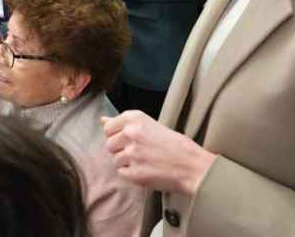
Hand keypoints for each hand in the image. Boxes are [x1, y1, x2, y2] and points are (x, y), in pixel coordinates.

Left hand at [103, 111, 217, 195]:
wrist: (192, 166)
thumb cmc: (176, 145)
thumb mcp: (151, 125)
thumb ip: (124, 123)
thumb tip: (102, 120)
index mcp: (134, 118)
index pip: (108, 127)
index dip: (116, 135)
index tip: (129, 140)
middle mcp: (130, 133)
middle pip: (109, 144)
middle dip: (120, 150)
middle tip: (139, 153)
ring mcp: (131, 154)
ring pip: (115, 160)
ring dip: (126, 163)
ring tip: (145, 162)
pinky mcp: (134, 173)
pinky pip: (122, 173)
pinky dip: (131, 174)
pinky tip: (146, 170)